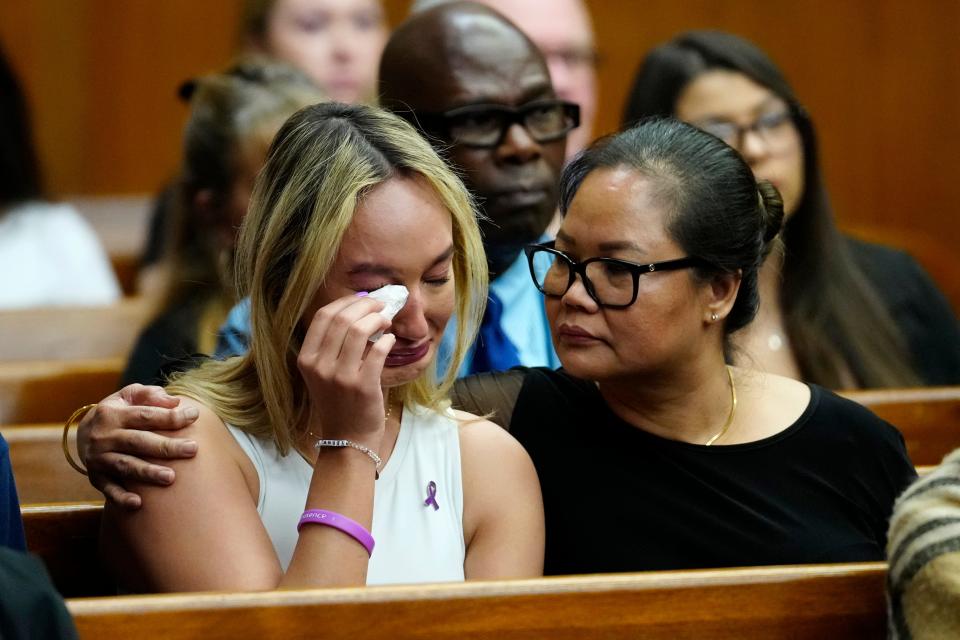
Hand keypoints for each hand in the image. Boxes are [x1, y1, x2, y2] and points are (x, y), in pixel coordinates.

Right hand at [79, 384, 199, 509]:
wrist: (83, 433)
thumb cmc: (120, 412)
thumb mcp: (129, 396)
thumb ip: (151, 395)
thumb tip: (175, 402)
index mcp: (114, 414)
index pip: (145, 415)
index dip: (170, 416)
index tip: (195, 416)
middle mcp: (104, 436)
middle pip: (138, 442)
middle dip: (166, 447)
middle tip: (193, 449)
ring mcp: (99, 458)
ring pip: (125, 466)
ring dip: (147, 473)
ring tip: (171, 478)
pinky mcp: (96, 477)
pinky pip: (109, 489)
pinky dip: (121, 497)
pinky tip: (138, 503)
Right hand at [297, 294, 395, 445]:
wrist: (347, 439)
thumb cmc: (339, 401)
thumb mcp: (323, 372)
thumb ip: (334, 344)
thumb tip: (359, 308)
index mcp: (306, 359)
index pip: (322, 317)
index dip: (345, 303)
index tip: (362, 300)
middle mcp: (319, 366)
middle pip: (342, 319)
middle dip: (366, 306)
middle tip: (381, 305)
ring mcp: (340, 377)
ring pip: (359, 330)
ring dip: (377, 319)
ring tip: (386, 321)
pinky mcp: (362, 386)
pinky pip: (378, 351)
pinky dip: (387, 340)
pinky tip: (390, 340)